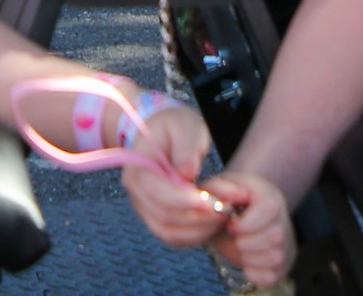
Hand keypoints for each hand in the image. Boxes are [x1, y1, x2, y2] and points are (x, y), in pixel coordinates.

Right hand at [117, 104, 226, 250]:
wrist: (162, 134)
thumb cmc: (174, 127)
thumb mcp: (184, 124)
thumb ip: (186, 146)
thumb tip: (187, 174)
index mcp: (137, 167)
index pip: (157, 192)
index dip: (185, 200)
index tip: (212, 199)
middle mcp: (136, 193)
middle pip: (165, 217)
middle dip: (198, 217)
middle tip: (226, 208)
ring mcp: (145, 209)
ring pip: (169, 233)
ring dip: (199, 229)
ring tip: (223, 214)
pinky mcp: (157, 219)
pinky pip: (174, 237)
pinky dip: (195, 235)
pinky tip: (214, 222)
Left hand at [202, 170, 296, 290]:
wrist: (233, 216)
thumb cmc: (224, 202)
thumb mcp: (216, 189)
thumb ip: (218, 192)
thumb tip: (225, 206)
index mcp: (268, 195)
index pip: (269, 209)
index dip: (245, 223)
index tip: (230, 225)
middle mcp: (283, 218)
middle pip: (275, 237)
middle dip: (246, 242)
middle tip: (234, 238)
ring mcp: (286, 243)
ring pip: (276, 258)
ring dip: (249, 258)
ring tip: (239, 247)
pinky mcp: (282, 264)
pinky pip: (271, 277)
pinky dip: (253, 274)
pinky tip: (245, 260)